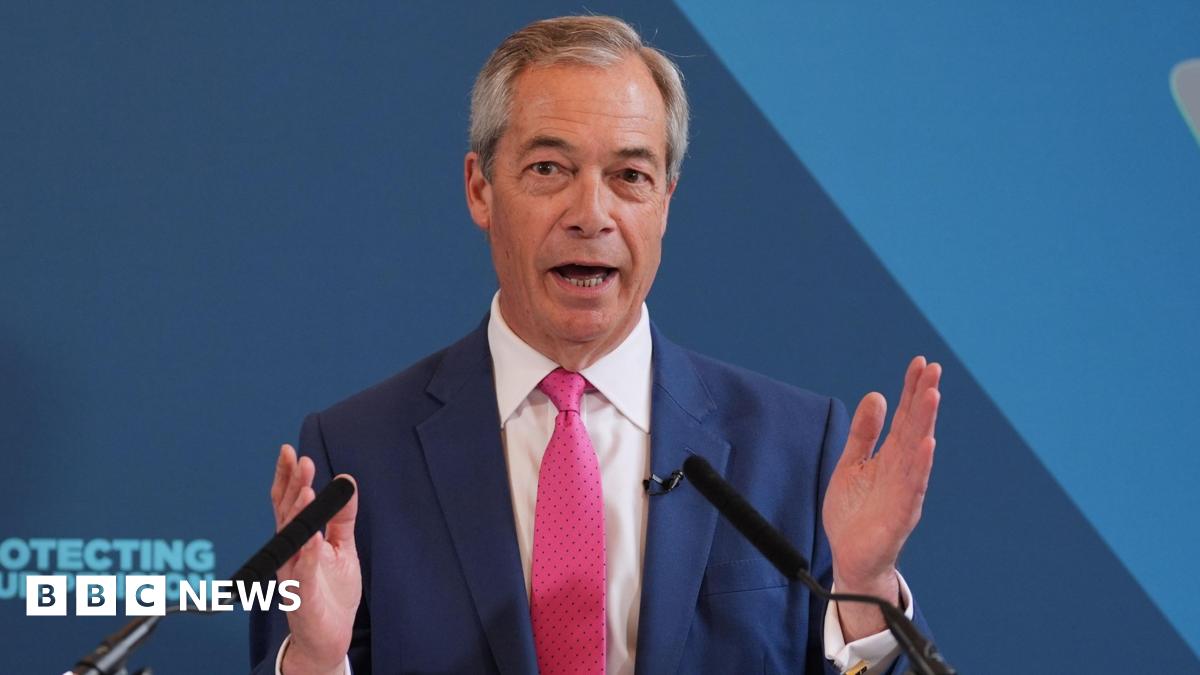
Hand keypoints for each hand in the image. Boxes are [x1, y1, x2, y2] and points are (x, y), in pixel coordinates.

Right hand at [271, 444, 361, 674]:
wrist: (328, 636)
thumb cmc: (331, 591)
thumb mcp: (342, 547)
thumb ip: (342, 518)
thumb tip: (346, 482)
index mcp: (298, 538)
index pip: (289, 501)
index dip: (288, 477)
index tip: (291, 452)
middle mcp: (290, 553)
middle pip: (287, 514)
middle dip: (293, 487)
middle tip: (303, 462)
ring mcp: (293, 573)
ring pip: (291, 541)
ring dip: (297, 516)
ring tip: (306, 492)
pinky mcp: (301, 595)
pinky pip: (302, 574)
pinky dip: (307, 555)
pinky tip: (313, 539)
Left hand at [822, 357, 940, 639]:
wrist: (851, 558)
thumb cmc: (854, 513)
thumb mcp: (852, 464)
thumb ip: (864, 433)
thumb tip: (876, 395)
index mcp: (891, 457)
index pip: (905, 417)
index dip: (912, 390)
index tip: (920, 362)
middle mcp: (902, 470)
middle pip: (915, 428)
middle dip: (924, 399)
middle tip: (933, 369)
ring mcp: (904, 492)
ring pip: (917, 452)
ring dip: (926, 423)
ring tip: (932, 395)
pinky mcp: (900, 514)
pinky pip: (913, 487)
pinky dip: (920, 465)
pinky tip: (927, 443)